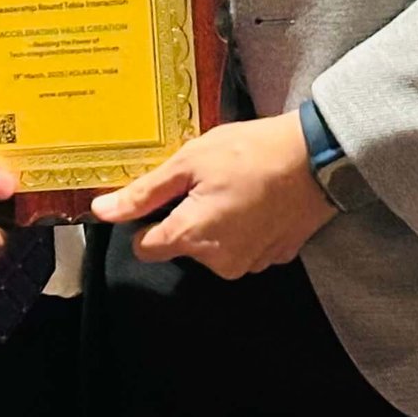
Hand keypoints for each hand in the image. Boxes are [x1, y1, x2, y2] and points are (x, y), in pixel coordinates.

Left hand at [89, 113, 336, 277]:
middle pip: (181, 245)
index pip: (144, 247)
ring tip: (233, 184)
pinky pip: (243, 245)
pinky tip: (254, 196)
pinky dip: (244, 225)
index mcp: (192, 237)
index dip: (144, 220)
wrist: (315, 158)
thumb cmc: (250, 152)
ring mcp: (250, 263)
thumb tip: (102, 212)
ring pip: (212, 246)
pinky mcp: (274, 257)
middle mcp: (218, 262)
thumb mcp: (189, 160)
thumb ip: (144, 193)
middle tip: (205, 179)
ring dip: (215, 220)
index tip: (160, 194)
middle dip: (185, 214)